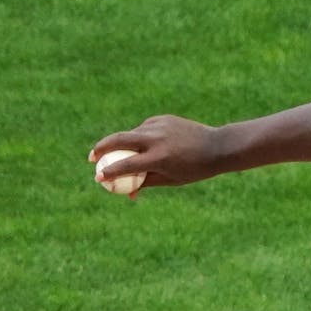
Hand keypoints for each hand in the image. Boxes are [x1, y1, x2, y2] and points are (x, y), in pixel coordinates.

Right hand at [89, 115, 222, 190]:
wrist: (218, 146)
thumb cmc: (194, 169)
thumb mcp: (171, 180)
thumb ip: (146, 182)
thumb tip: (127, 192)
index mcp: (159, 157)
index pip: (125, 164)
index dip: (109, 172)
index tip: (98, 177)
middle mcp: (156, 139)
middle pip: (118, 139)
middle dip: (100, 147)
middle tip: (92, 157)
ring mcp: (159, 125)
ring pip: (131, 134)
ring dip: (124, 145)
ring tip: (136, 156)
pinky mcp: (162, 118)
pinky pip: (144, 129)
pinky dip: (142, 138)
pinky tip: (154, 145)